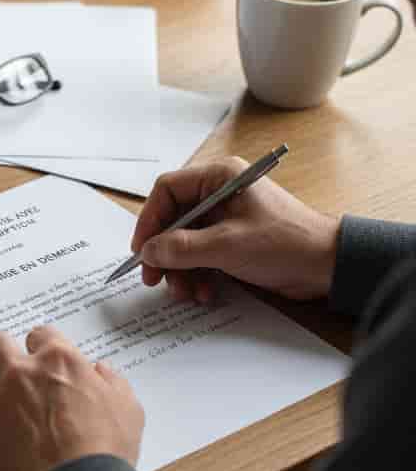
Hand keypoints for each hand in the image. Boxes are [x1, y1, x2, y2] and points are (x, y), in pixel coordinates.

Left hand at [0, 326, 144, 470]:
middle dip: (0, 354)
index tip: (41, 358)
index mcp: (58, 361)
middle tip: (6, 369)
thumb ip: (111, 382)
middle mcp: (21, 372)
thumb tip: (101, 370)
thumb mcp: (128, 408)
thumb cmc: (107, 452)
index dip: (41, 346)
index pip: (40, 333)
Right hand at [132, 157, 339, 302]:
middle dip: (164, 253)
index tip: (141, 250)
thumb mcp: (226, 246)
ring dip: (181, 270)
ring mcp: (226, 217)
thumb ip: (182, 248)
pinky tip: (204, 293)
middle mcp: (219, 193)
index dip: (149, 220)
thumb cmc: (285, 243)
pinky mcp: (233, 239)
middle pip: (173, 220)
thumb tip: (148, 252)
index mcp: (219, 177)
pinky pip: (202, 254)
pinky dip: (198, 274)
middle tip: (154, 279)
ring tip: (185, 293)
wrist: (329, 266)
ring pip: (185, 241)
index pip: (167, 190)